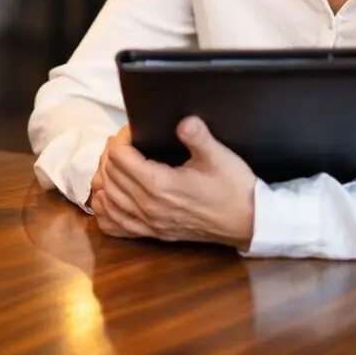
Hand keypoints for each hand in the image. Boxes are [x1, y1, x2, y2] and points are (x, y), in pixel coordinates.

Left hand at [90, 118, 255, 248]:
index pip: (119, 157)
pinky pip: (116, 226)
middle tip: (124, 141)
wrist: (250, 222)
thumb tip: (184, 120)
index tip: (133, 129)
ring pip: (107, 199)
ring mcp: (150, 223)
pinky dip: (106, 210)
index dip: (121, 138)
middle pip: (109, 175)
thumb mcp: (219, 157)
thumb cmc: (235, 189)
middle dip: (111, 153)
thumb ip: (199, 137)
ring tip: (115, 163)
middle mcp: (149, 206)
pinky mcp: (155, 233)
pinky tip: (108, 198)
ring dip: (105, 178)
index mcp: (160, 185)